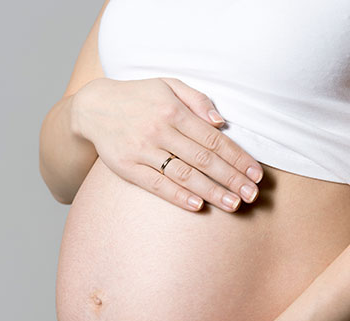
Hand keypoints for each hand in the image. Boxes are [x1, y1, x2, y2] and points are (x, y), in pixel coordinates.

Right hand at [71, 77, 262, 211]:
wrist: (93, 108)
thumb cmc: (137, 97)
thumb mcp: (167, 85)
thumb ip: (197, 100)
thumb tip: (221, 123)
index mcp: (173, 111)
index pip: (214, 139)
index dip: (238, 158)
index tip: (256, 174)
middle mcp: (159, 130)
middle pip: (204, 159)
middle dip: (232, 178)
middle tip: (253, 195)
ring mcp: (142, 150)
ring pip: (183, 174)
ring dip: (211, 191)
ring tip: (233, 204)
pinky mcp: (127, 167)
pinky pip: (156, 184)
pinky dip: (178, 196)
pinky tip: (197, 206)